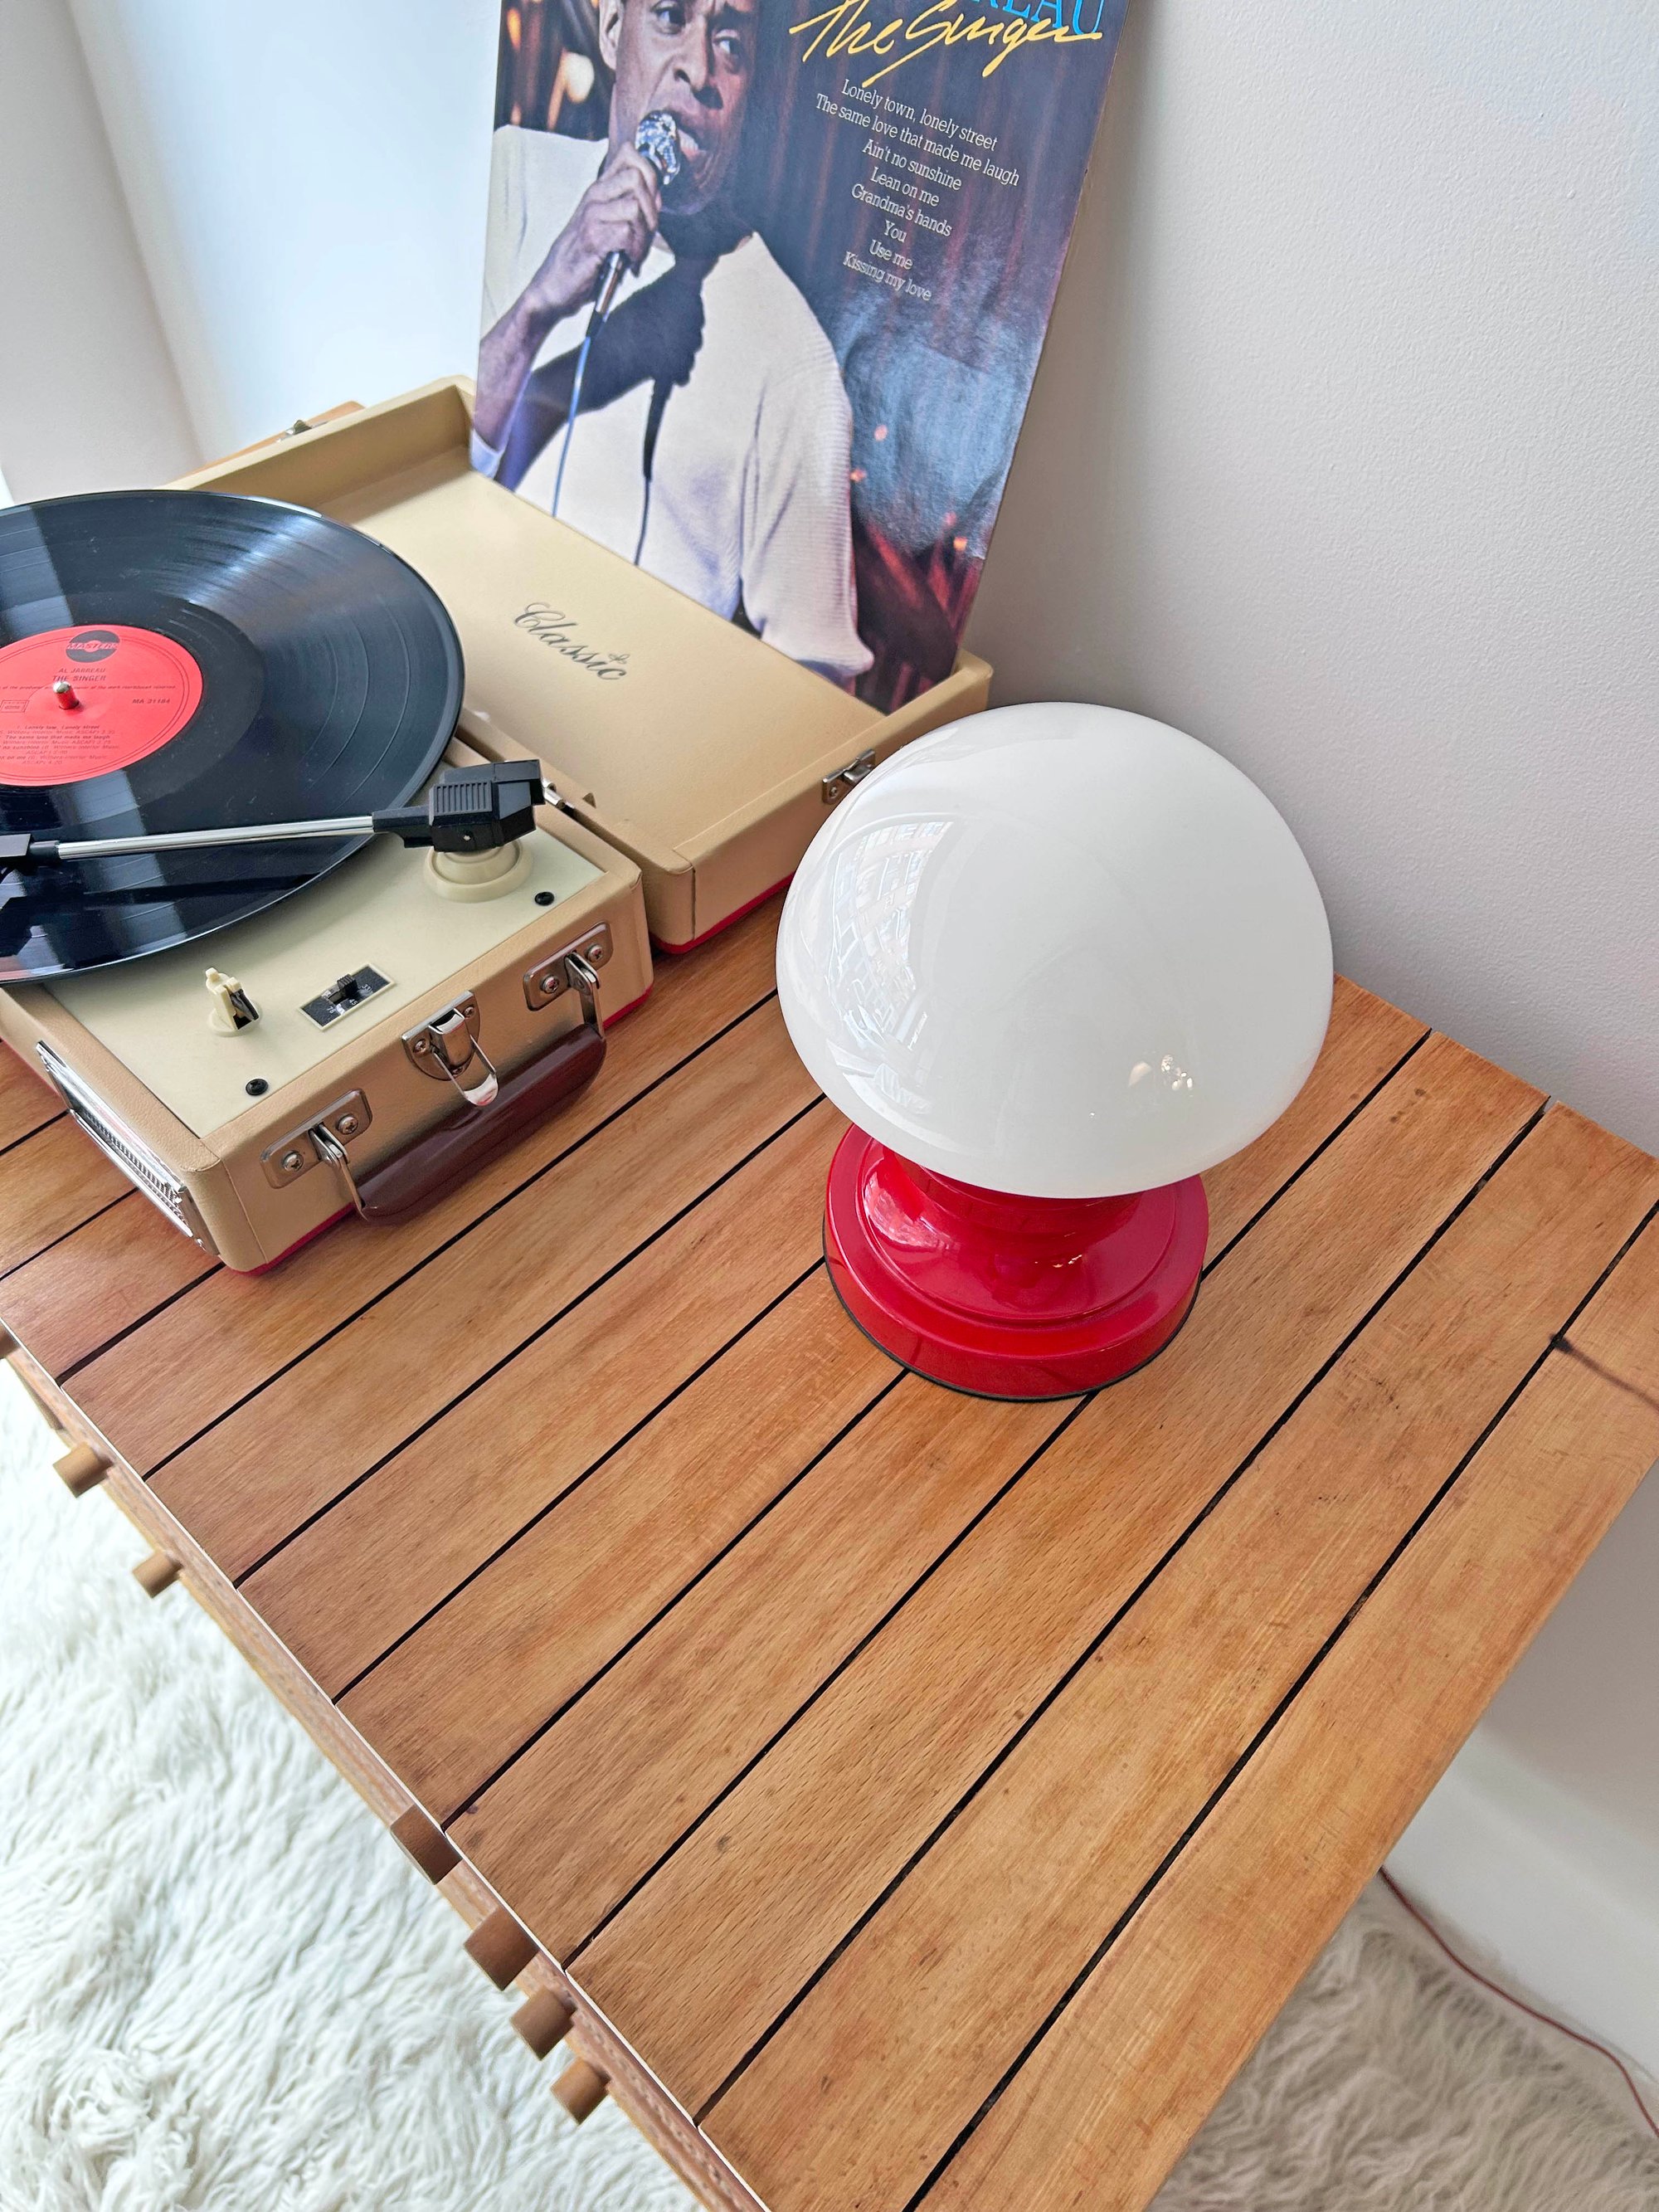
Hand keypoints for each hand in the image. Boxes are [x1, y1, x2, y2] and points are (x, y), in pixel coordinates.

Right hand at [522, 145, 664, 326]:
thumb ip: (628, 207)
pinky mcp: (593, 238)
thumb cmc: (584, 258)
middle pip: (638, 177)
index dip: (651, 175)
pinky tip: (629, 263)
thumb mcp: (605, 224)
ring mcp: (592, 215)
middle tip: (646, 235)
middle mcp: (595, 196)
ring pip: (636, 206)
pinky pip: (627, 232)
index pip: (630, 154)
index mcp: (599, 189)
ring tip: (637, 253)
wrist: (555, 284)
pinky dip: (635, 251)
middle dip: (653, 209)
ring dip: (645, 235)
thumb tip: (657, 197)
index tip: (651, 204)